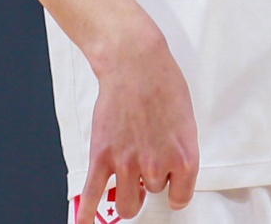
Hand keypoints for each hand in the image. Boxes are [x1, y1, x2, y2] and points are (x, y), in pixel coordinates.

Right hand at [77, 11, 198, 221]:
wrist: (134, 62)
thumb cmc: (163, 82)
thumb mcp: (186, 118)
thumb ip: (179, 149)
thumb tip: (172, 168)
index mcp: (183, 157)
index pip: (181, 197)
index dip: (175, 188)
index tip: (171, 183)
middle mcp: (157, 166)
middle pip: (154, 194)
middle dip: (151, 178)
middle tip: (148, 156)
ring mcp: (128, 164)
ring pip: (128, 204)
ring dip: (129, 193)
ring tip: (129, 180)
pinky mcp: (103, 157)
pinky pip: (93, 195)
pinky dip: (87, 214)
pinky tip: (84, 223)